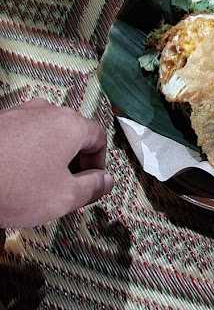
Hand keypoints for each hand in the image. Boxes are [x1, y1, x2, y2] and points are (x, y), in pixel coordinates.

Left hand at [0, 99, 112, 227]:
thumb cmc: (14, 187)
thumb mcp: (63, 197)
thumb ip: (92, 188)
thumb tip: (106, 181)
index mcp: (70, 125)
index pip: (98, 137)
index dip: (99, 163)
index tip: (91, 182)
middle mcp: (47, 111)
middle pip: (72, 133)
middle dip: (74, 160)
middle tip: (67, 187)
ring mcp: (21, 113)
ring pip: (47, 133)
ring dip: (49, 156)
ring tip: (38, 184)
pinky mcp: (0, 121)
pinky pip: (24, 135)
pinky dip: (27, 153)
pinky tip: (16, 176)